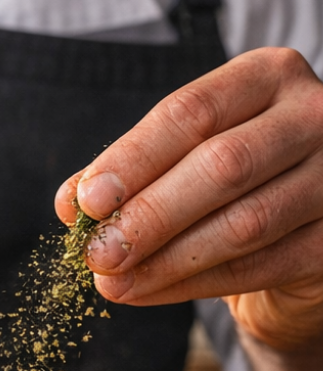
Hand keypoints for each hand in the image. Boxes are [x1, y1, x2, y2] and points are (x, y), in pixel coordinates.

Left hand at [54, 47, 322, 351]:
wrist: (297, 231)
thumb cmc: (226, 185)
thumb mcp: (177, 162)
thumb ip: (127, 175)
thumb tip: (72, 205)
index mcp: (266, 77)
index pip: (191, 114)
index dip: (133, 160)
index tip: (86, 202)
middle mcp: (315, 115)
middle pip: (222, 165)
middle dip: (149, 215)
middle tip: (97, 252)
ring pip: (244, 222)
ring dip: (166, 260)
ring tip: (112, 282)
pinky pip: (260, 266)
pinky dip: (193, 284)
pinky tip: (149, 292)